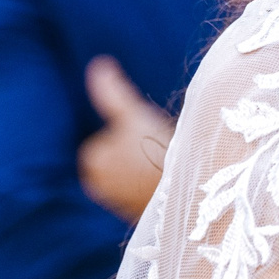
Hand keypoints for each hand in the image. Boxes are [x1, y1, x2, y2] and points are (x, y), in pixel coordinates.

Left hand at [79, 56, 174, 223]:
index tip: (152, 137)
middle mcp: (97, 184)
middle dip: (139, 151)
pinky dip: (154, 186)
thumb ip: (112, 93)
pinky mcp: (136, 214)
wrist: (187, 194)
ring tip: (166, 167)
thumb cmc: (158, 151)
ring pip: (135, 171)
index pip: (114, 134)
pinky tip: (168, 183)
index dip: (136, 131)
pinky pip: (144, 190)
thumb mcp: (135, 114)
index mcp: (91, 160)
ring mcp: (117, 201)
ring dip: (148, 168)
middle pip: (122, 154)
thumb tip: (98, 64)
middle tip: (161, 152)